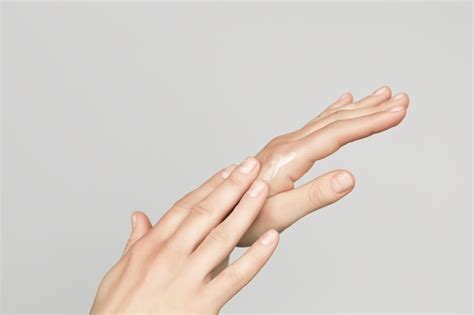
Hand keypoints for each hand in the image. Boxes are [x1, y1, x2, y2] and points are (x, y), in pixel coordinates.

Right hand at [91, 158, 277, 313]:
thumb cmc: (117, 312)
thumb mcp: (119, 272)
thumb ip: (135, 242)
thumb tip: (139, 217)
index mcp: (151, 246)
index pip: (185, 207)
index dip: (209, 186)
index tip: (228, 170)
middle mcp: (170, 256)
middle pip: (206, 213)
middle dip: (231, 186)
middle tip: (251, 166)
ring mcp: (187, 278)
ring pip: (222, 236)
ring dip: (245, 210)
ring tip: (262, 189)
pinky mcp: (203, 303)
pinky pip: (235, 276)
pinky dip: (257, 257)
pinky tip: (273, 239)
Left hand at [241, 86, 408, 244]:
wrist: (218, 211)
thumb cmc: (246, 216)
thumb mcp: (281, 213)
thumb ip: (315, 195)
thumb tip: (349, 177)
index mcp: (290, 157)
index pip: (337, 134)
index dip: (369, 122)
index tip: (397, 112)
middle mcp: (288, 144)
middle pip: (336, 121)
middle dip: (371, 110)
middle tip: (401, 99)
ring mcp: (285, 145)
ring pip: (327, 121)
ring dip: (357, 108)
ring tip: (382, 96)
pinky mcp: (285, 150)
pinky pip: (315, 126)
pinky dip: (333, 112)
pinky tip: (343, 103)